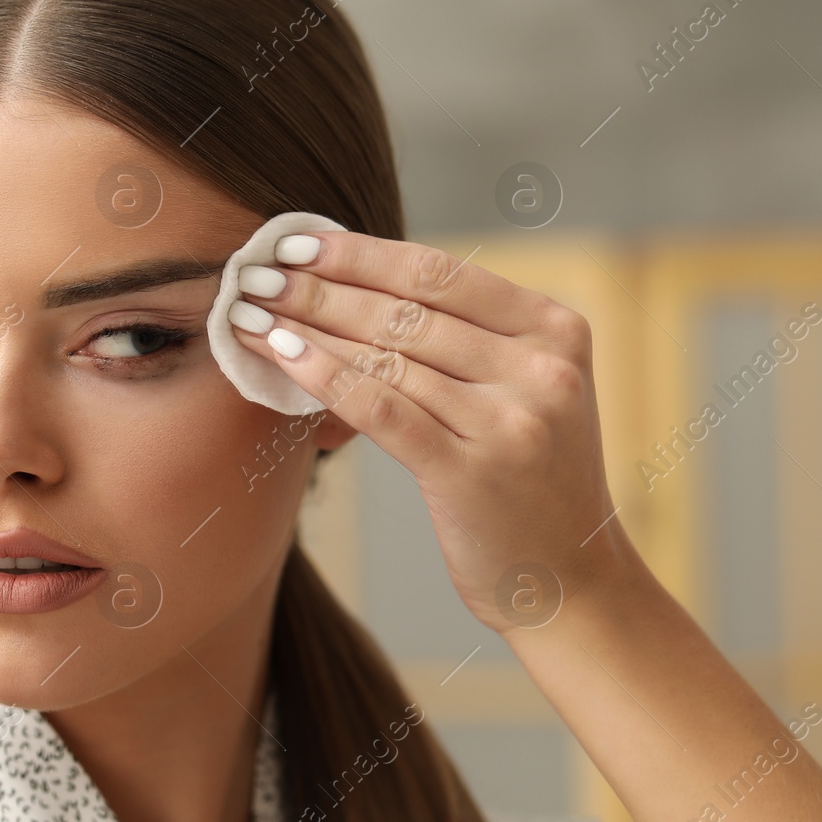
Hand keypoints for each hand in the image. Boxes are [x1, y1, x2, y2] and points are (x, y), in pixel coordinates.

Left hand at [228, 229, 620, 636]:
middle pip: (405, 310)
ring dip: (307, 326)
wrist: (570, 581)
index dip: (360, 253)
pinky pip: (382, 407)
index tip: (298, 241)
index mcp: (555, 329)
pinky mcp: (471, 472)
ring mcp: (510, 420)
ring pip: (387, 355)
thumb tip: (357, 282)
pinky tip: (280, 355)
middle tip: (256, 271)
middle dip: (320, 287)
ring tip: (251, 311)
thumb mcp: (527, 391)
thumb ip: (470, 339)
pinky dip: (324, 375)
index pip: (439, 273)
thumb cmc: (530, 481)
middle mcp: (540, 368)